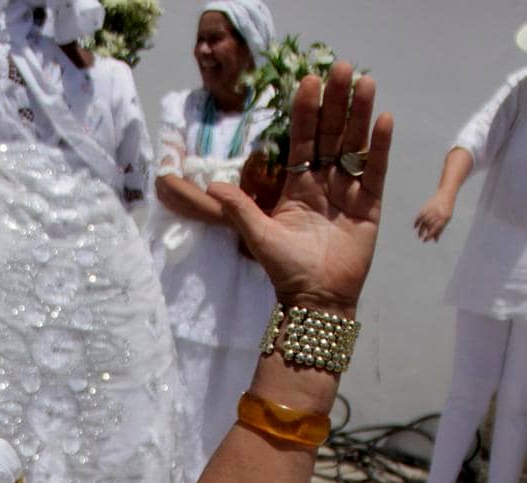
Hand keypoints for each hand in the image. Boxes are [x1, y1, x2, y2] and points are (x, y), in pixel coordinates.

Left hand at [208, 62, 392, 314]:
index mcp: (298, 188)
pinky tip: (383, 120)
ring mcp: (348, 193)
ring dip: (360, 114)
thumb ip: (240, 208)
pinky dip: (380, 147)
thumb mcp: (260, 236)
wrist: (316, 301)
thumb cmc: (286, 272)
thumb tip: (213, 184)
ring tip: (365, 82)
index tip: (308, 81)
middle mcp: (324, 185)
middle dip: (337, 102)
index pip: (303, 141)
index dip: (306, 112)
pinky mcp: (370, 206)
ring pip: (355, 145)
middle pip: (332, 135)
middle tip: (342, 67)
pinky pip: (375, 171)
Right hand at [414, 194, 452, 241]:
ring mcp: (432, 209)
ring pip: (424, 221)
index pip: (435, 228)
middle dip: (424, 232)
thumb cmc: (447, 209)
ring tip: (419, 235)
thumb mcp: (446, 219)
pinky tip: (415, 227)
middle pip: (429, 225)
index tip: (425, 240)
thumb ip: (440, 229)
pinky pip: (420, 215)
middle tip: (421, 238)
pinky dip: (417, 221)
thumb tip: (435, 240)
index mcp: (444, 217)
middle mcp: (437, 213)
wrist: (446, 194)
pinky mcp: (427, 206)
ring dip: (420, 229)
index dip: (429, 235)